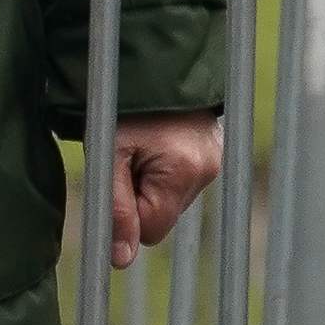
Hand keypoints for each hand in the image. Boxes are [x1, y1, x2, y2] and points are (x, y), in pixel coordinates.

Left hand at [101, 114, 224, 268]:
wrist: (151, 64)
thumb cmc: (124, 108)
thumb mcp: (110, 156)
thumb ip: (116, 210)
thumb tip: (123, 261)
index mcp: (183, 171)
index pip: (151, 230)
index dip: (127, 213)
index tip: (118, 180)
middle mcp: (207, 170)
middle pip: (164, 217)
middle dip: (140, 198)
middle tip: (128, 161)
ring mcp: (215, 161)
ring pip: (172, 201)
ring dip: (152, 185)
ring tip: (142, 148)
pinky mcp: (214, 153)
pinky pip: (183, 182)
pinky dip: (166, 173)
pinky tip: (158, 146)